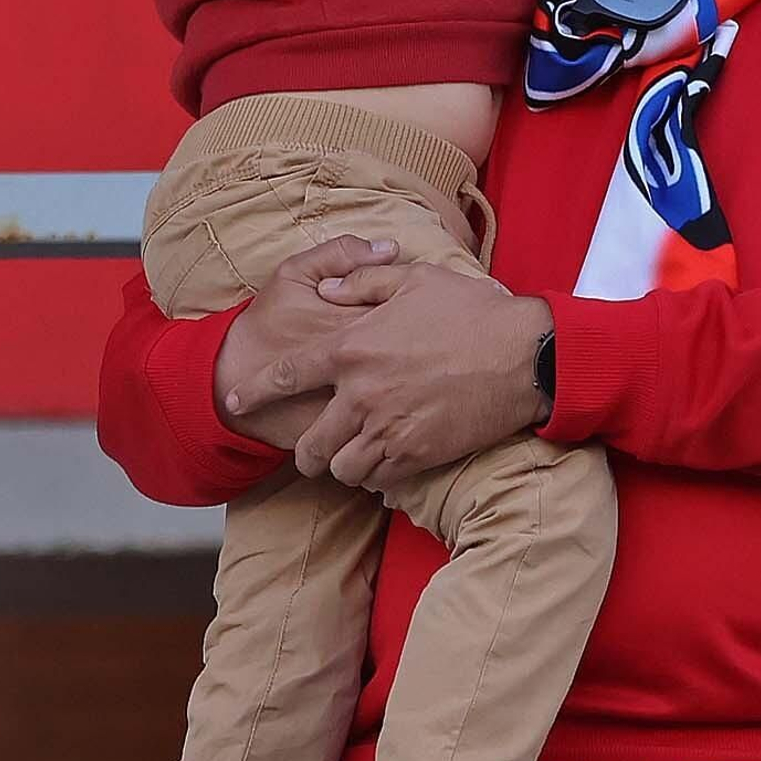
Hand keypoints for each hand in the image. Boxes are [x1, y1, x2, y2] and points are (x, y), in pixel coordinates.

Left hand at [222, 257, 552, 498]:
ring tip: (352, 458)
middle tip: (310, 450)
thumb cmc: (473, 311)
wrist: (524, 357)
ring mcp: (389, 429)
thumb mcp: (416, 280)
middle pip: (309, 442)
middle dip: (303, 451)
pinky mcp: (418, 454)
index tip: (236, 399)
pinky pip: (379, 479)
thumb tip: (332, 290)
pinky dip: (375, 476)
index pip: (287, 375)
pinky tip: (385, 464)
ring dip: (341, 464)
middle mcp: (362, 394)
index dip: (256, 389)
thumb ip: (365, 282)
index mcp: (354, 348)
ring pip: (341, 467)